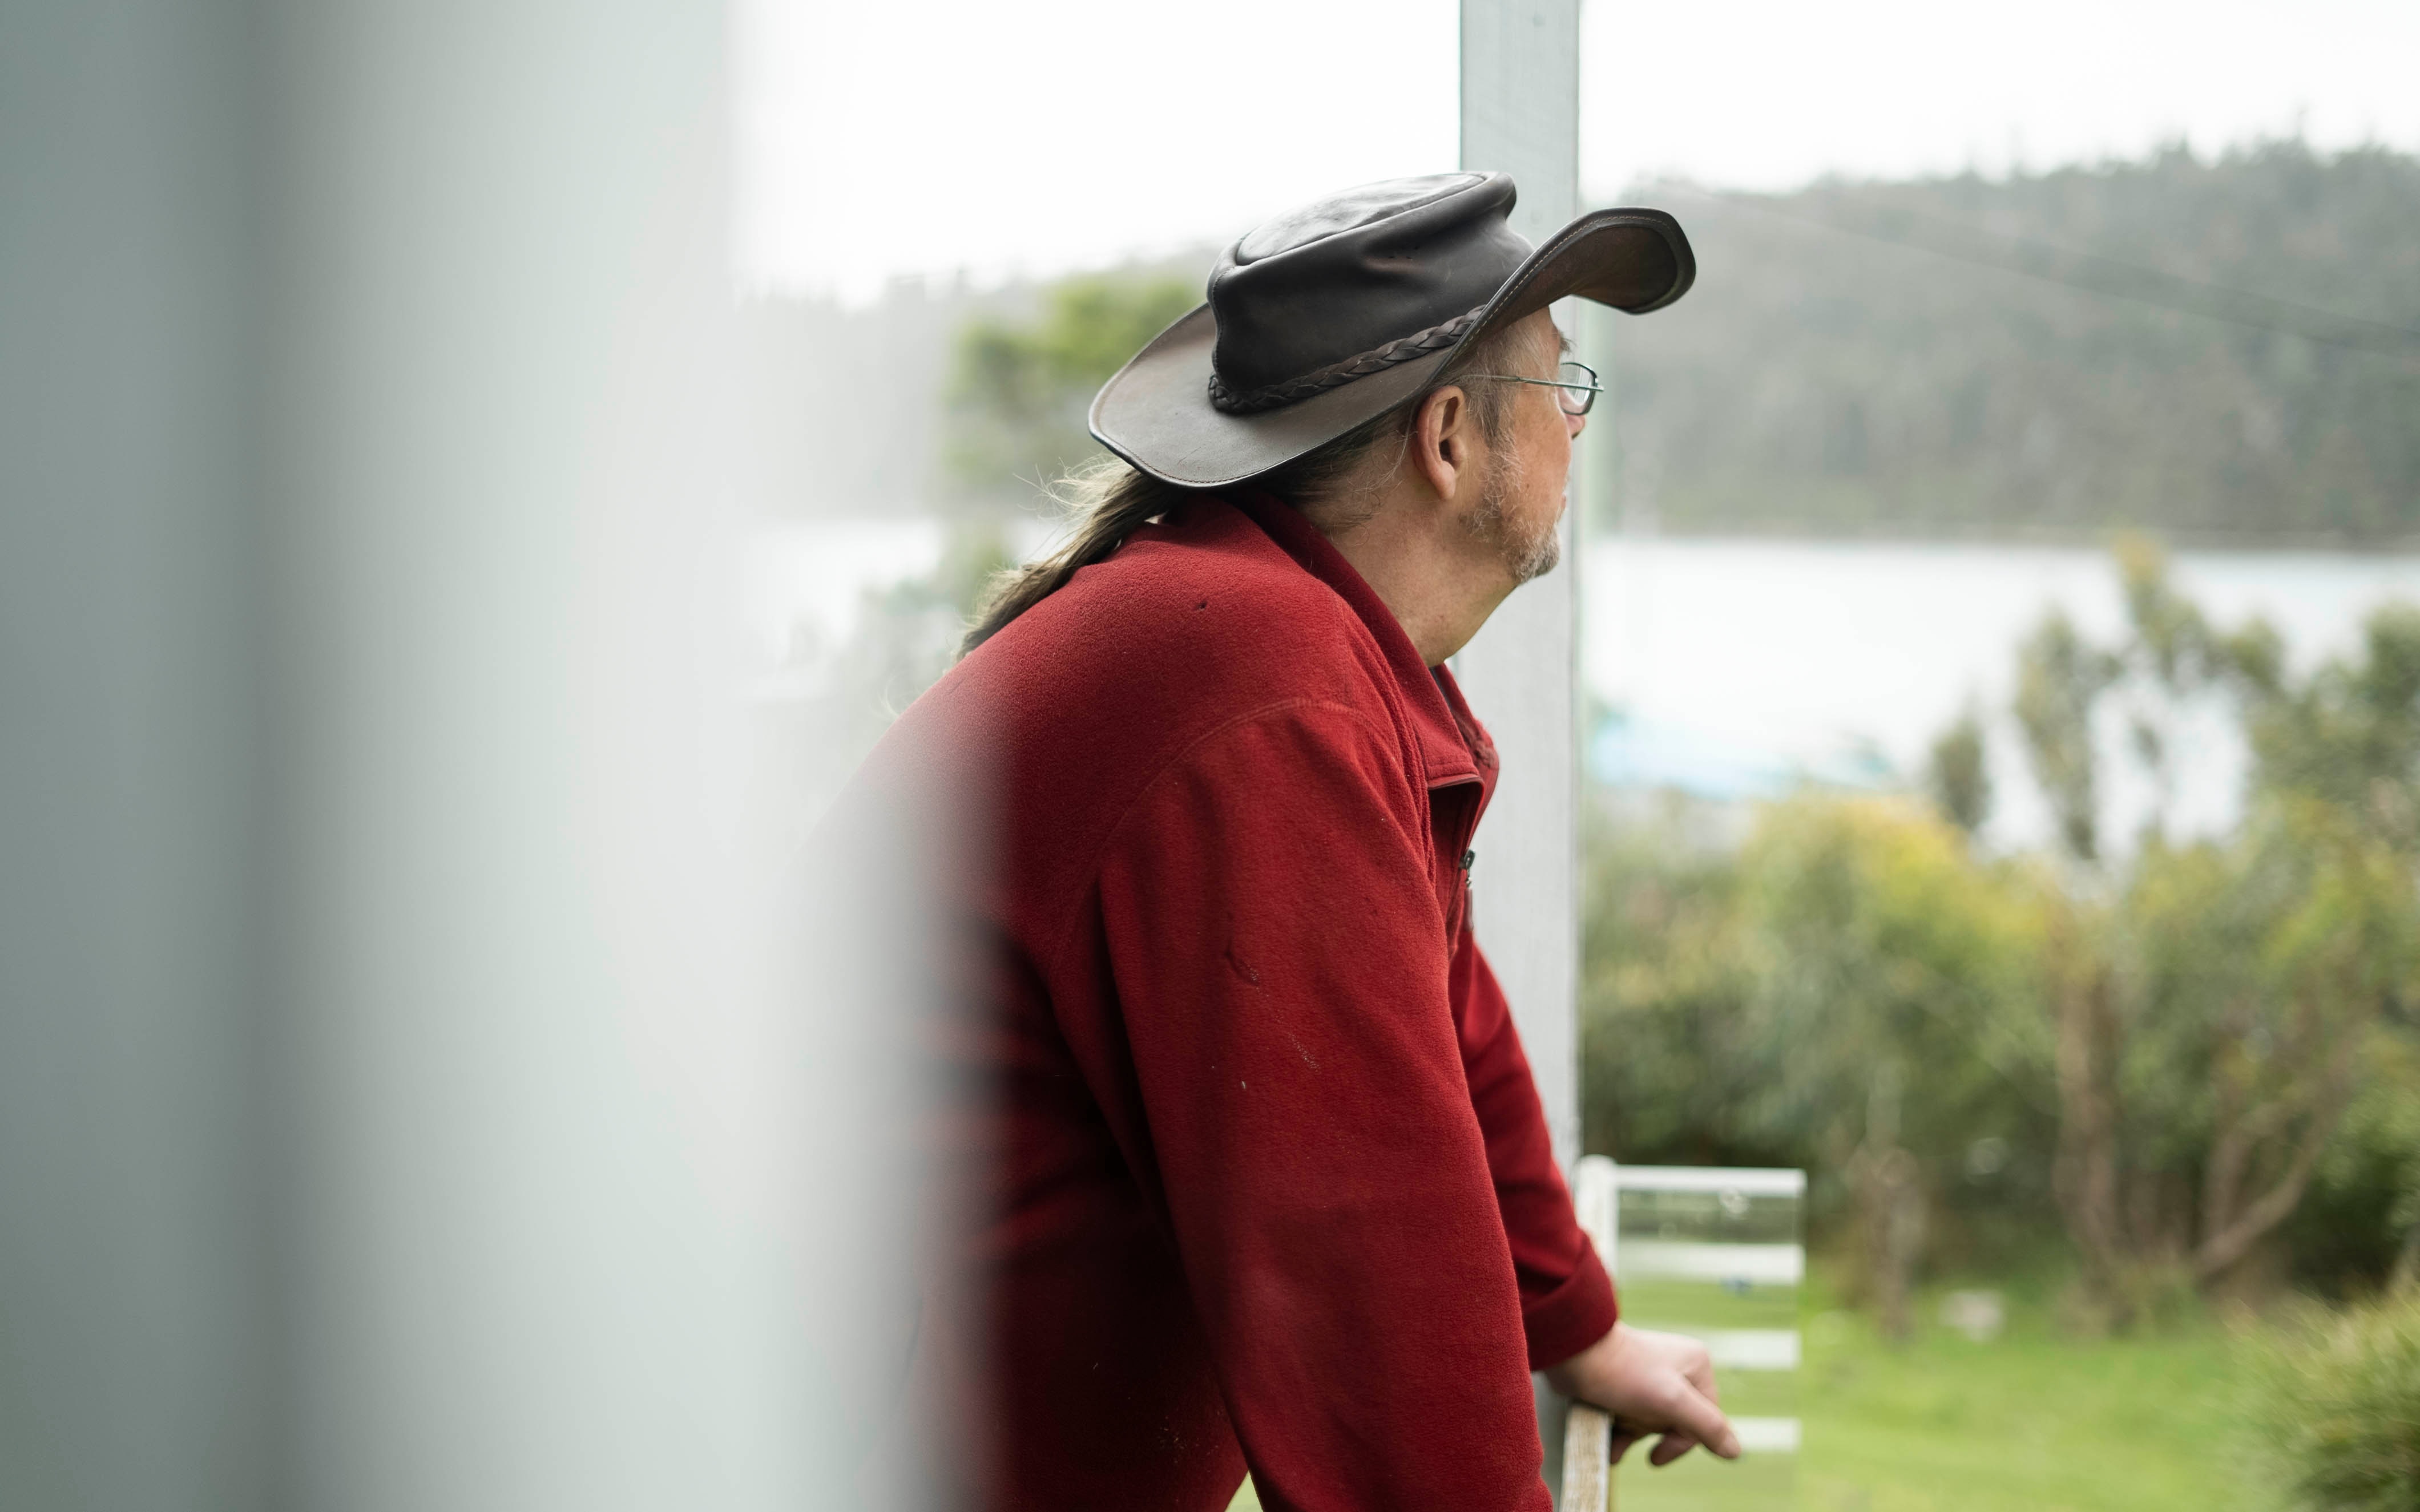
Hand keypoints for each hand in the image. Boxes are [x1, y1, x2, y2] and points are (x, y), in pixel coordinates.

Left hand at [1544, 1322, 1739, 1466]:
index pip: (1704, 1420)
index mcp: (1697, 1365)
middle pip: (1677, 1421)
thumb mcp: (1672, 1402)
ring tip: (1614, 1433)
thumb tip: (1735, 1452)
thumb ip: (1707, 1426)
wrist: (1572, 1353)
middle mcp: (1677, 1368)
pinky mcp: (1626, 1383)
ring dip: (1632, 1435)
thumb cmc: (1623, 1373)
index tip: (1656, 1453)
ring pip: (1652, 1422)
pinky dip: (1621, 1431)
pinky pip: (1632, 1416)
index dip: (1680, 1441)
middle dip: (1651, 1433)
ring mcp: (1650, 1376)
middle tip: (1629, 1423)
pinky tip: (1608, 1441)